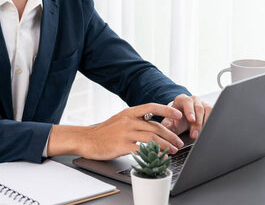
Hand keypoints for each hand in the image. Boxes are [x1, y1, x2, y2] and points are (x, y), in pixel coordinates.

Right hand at [52, 103, 185, 159]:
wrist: (86, 140)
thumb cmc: (103, 132)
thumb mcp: (120, 120)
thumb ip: (135, 121)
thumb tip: (153, 126)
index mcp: (128, 112)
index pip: (151, 107)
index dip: (166, 109)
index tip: (178, 114)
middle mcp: (128, 120)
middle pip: (155, 125)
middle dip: (170, 134)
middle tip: (178, 141)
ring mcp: (125, 133)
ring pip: (151, 137)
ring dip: (165, 144)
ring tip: (172, 150)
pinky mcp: (121, 145)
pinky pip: (141, 149)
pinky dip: (152, 152)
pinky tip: (158, 156)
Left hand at [161, 94, 212, 138]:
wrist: (183, 120)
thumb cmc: (177, 119)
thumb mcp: (171, 122)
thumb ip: (168, 124)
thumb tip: (167, 127)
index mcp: (182, 99)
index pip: (187, 102)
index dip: (190, 111)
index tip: (191, 120)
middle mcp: (193, 100)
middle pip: (198, 108)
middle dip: (197, 123)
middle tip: (194, 134)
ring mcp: (202, 104)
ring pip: (207, 111)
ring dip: (204, 124)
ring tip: (200, 135)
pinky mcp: (209, 109)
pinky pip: (213, 114)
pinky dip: (210, 123)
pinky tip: (207, 130)